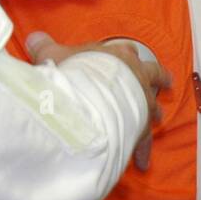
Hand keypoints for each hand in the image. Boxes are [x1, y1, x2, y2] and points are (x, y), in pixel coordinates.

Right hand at [26, 31, 170, 170]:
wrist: (89, 96)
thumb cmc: (75, 72)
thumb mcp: (54, 55)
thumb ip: (45, 47)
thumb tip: (33, 38)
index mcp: (117, 56)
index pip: (126, 51)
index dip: (128, 54)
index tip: (133, 56)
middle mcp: (135, 75)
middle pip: (152, 73)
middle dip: (158, 78)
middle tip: (166, 82)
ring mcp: (140, 101)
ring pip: (153, 105)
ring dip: (154, 112)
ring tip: (158, 118)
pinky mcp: (139, 126)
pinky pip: (144, 140)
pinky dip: (143, 150)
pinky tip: (142, 162)